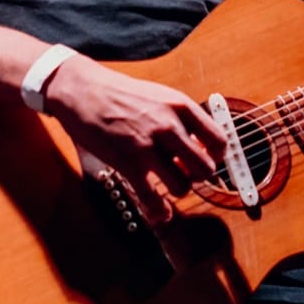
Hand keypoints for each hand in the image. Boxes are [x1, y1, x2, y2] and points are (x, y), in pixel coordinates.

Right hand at [41, 55, 227, 224]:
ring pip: (182, 186)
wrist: (84, 91)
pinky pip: (152, 198)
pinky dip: (159, 211)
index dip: (216, 156)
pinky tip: (160, 212)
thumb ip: (182, 118)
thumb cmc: (121, 94)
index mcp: (180, 106)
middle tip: (186, 172)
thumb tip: (199, 145)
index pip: (219, 141)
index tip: (206, 158)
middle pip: (205, 168)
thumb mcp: (160, 96)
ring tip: (167, 182)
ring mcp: (148, 146)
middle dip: (198, 176)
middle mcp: (168, 126)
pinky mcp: (127, 163)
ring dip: (177, 190)